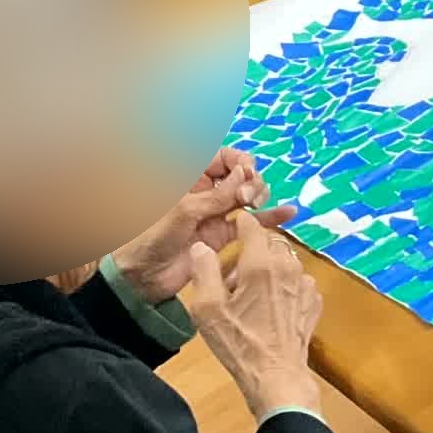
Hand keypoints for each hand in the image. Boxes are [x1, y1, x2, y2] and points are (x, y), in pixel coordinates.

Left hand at [111, 147, 293, 301]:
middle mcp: (206, 191)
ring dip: (260, 195)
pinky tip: (289, 212)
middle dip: (250, 181)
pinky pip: (251, 222)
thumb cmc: (153, 236)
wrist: (143, 276)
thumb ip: (218, 194)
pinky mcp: (223, 235)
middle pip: (241, 175)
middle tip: (246, 198)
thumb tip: (246, 173)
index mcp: (191, 177)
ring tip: (257, 205)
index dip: (240, 160)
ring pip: (249, 196)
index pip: (224, 157)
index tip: (247, 172)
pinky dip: (270, 217)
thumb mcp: (185, 210)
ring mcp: (216, 213)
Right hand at [182, 210, 323, 417]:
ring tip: (251, 295)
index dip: (240, 224)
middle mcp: (288, 267)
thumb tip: (202, 246)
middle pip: (270, 242)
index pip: (251, 226)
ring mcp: (306, 284)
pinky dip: (284, 286)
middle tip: (233, 276)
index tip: (231, 228)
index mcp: (261, 263)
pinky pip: (297, 281)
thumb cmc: (239, 343)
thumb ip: (203, 270)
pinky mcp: (314, 301)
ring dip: (269, 268)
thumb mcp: (208, 309)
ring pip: (285, 261)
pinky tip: (271, 308)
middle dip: (252, 250)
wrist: (276, 376)